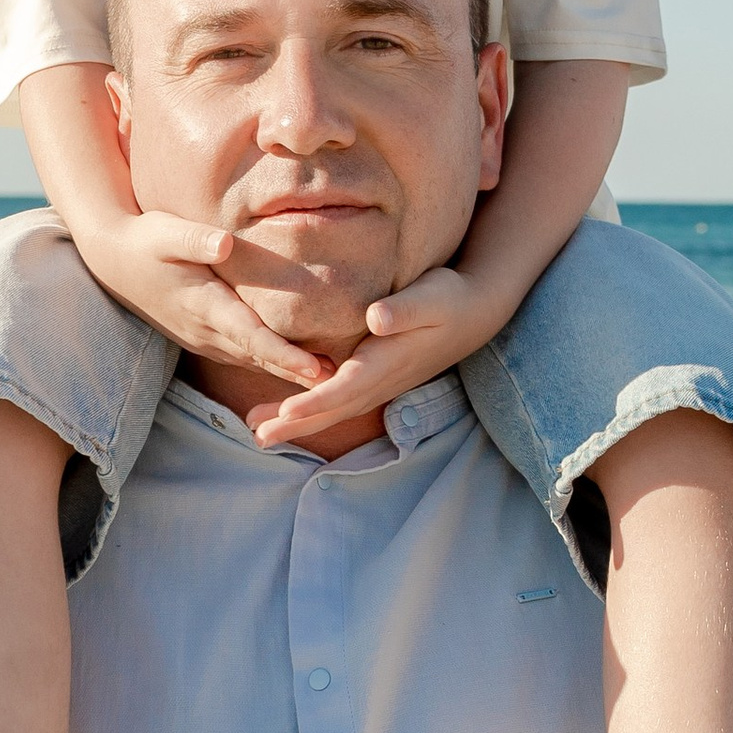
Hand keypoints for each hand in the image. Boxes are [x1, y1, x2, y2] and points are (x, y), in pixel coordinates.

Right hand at [76, 205, 336, 390]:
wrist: (113, 262)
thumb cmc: (146, 240)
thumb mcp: (165, 231)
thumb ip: (195, 239)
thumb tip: (226, 242)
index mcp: (204, 305)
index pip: (252, 336)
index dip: (285, 356)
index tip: (316, 371)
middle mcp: (206, 331)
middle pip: (259, 358)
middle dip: (298, 374)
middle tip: (341, 387)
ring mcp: (203, 339)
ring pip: (252, 362)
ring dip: (287, 374)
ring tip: (331, 381)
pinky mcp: (203, 338)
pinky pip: (242, 357)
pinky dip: (269, 365)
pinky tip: (297, 368)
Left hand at [243, 263, 506, 448]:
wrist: (474, 314)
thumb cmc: (449, 299)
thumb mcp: (433, 296)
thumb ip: (405, 308)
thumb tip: (376, 318)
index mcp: (389, 361)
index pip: (349, 386)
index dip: (317, 400)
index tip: (288, 410)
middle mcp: (381, 380)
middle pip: (334, 409)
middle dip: (296, 424)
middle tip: (258, 437)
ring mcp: (379, 384)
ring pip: (333, 410)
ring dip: (297, 423)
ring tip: (258, 433)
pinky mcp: (375, 379)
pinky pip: (338, 401)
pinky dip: (310, 410)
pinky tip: (284, 413)